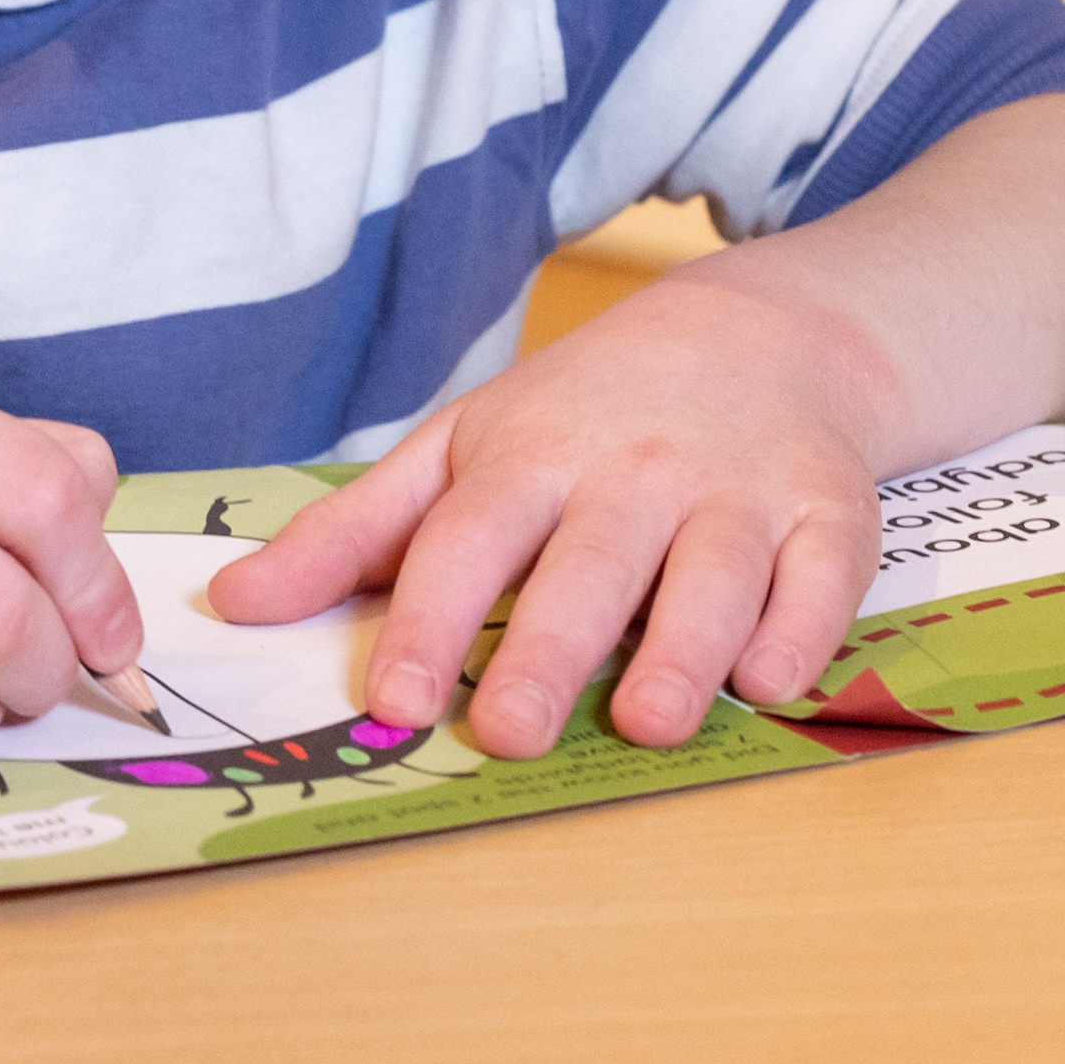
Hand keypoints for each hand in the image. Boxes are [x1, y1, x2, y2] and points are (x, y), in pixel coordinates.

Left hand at [206, 272, 895, 757]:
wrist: (762, 333)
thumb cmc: (582, 414)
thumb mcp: (459, 449)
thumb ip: (353, 534)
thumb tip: (235, 606)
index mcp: (528, 458)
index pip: (466, 540)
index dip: (427, 619)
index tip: (389, 697)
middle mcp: (632, 473)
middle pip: (586, 566)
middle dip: (547, 648)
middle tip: (506, 730)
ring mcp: (736, 492)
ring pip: (712, 573)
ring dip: (684, 650)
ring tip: (648, 724)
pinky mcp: (829, 512)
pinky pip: (822, 574)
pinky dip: (801, 628)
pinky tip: (769, 682)